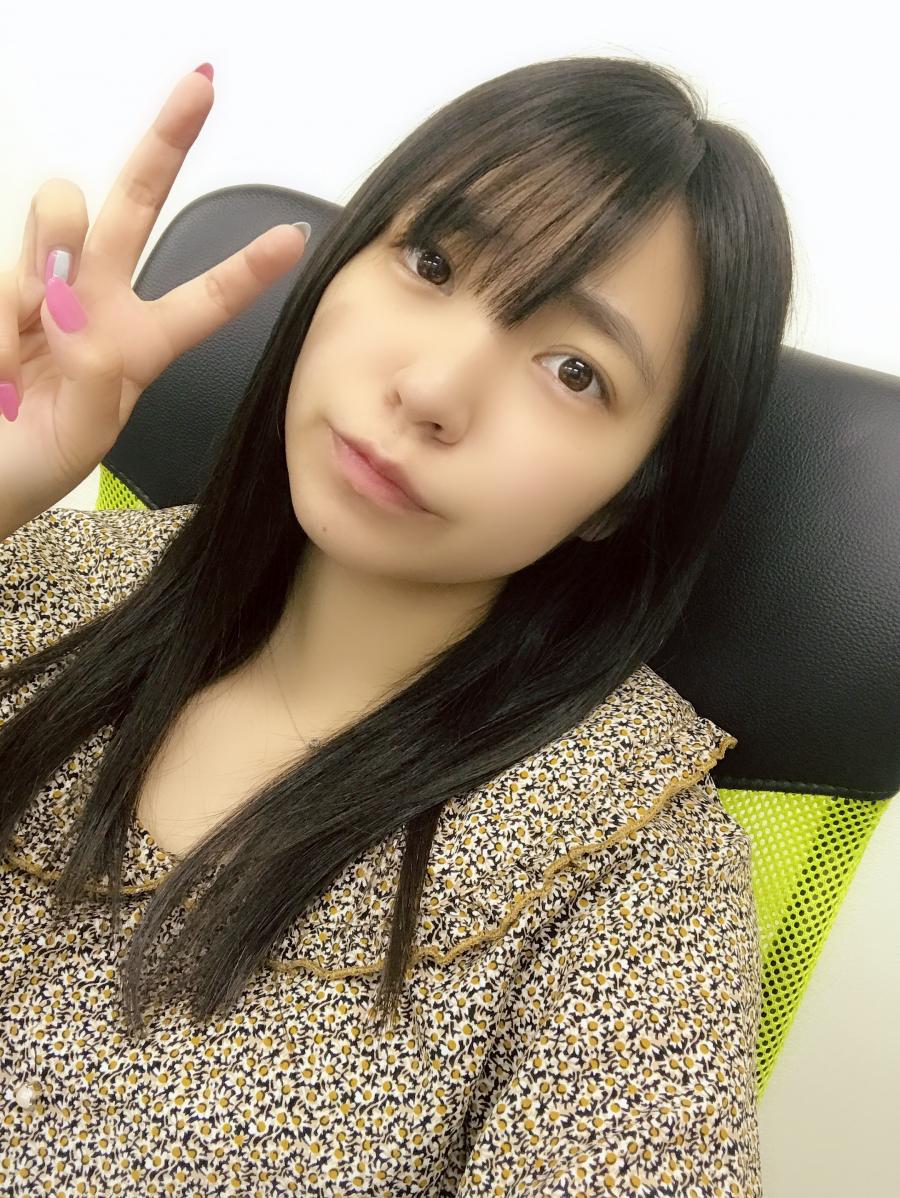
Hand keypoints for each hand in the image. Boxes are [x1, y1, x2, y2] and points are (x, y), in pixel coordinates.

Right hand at [0, 66, 307, 529]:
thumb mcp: (84, 437)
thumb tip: (72, 309)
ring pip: (59, 212)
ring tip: (18, 362)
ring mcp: (37, 286)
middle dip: (166, 144)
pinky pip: (0, 279)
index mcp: (139, 344)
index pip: (203, 301)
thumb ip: (94, 378)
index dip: (245, 271)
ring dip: (43, 266)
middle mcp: (94, 301)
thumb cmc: (34, 461)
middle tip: (200, 86)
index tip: (293, 238)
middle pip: (135, 205)